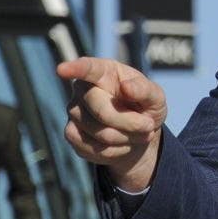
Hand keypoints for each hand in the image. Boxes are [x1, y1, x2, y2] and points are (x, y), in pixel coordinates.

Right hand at [57, 57, 166, 190]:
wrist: (139, 134)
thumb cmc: (146, 107)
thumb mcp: (156, 97)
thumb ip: (145, 90)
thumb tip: (126, 86)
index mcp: (104, 71)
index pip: (88, 68)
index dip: (75, 68)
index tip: (62, 69)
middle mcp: (83, 88)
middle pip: (101, 109)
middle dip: (130, 122)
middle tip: (148, 126)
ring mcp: (74, 111)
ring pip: (99, 132)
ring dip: (126, 137)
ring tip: (139, 133)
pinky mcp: (71, 133)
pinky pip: (92, 148)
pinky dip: (115, 150)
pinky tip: (123, 143)